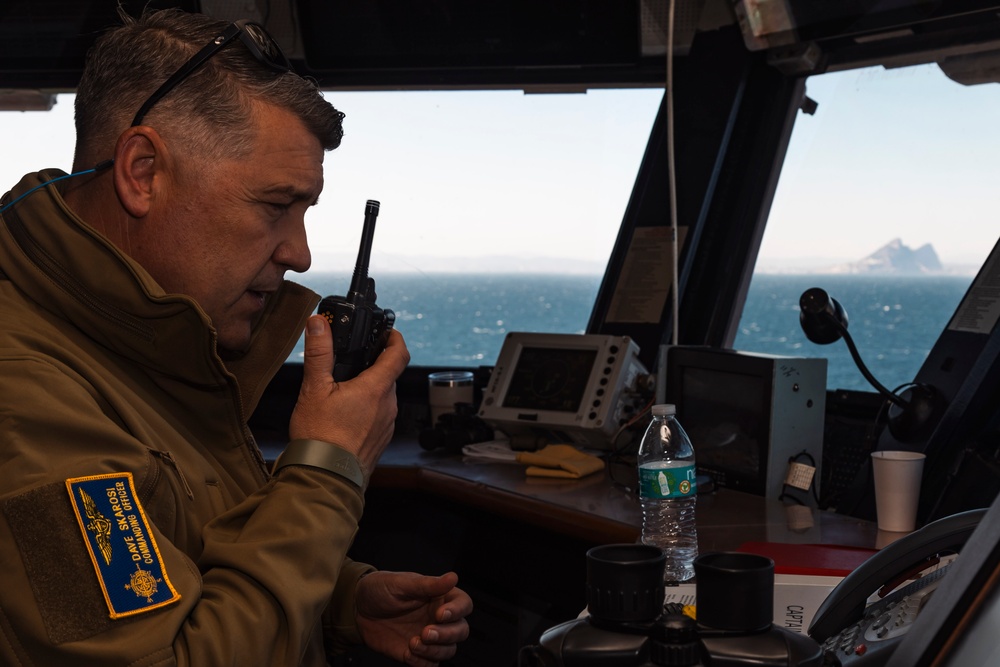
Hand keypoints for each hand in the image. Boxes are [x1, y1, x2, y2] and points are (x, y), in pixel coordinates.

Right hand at [289, 316, 409, 472]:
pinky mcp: (381, 441)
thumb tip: (319, 323)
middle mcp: (388, 405)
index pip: (399, 354)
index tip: (388, 332)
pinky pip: (378, 418)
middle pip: (387, 376)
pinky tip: (344, 418)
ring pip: (382, 398)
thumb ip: (319, 353)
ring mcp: (387, 425)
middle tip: (349, 364)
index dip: (395, 339)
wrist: (325, 478)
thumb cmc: (320, 436)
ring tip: (341, 393)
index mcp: (377, 388)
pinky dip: (366, 411)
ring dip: (368, 391)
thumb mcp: (314, 389)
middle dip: (372, 367)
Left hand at [356, 571, 472, 666]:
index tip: (440, 614)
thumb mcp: (401, 583)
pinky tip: (407, 652)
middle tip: (425, 632)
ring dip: (435, 650)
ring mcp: (429, 637)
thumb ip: (428, 584)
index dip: (458, 611)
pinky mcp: (416, 653)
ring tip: (413, 642)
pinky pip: (430, 665)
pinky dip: (422, 662)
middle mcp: (439, 618)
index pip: (464, 604)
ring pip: (449, 650)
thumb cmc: (380, 589)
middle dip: (447, 635)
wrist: (357, 609)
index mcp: (440, 597)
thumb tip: (453, 576)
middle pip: (461, 630)